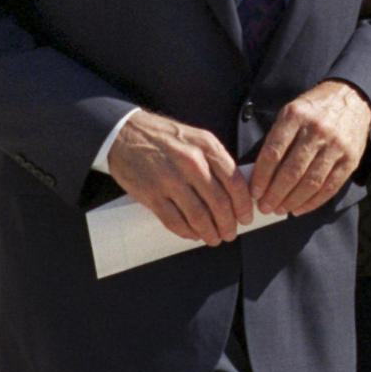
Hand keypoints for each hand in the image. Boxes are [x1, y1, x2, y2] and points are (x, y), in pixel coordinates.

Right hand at [107, 110, 253, 245]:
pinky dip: (188, 233)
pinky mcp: (151, 194)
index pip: (234, 181)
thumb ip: (215, 159)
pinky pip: (175, 222)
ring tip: (214, 238)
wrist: (124, 133)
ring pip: (199, 217)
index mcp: (206, 145)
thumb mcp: (195, 137)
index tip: (246, 216)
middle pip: (219, 203)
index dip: (243, 204)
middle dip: (229, 224)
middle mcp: (190, 162)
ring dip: (211, 233)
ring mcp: (170, 179)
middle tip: (231, 233)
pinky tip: (193, 234)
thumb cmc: (163, 137)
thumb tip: (235, 189)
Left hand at [250, 80, 370, 216]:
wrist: (352, 98)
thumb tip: (260, 174)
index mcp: (295, 115)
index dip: (262, 176)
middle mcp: (316, 130)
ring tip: (280, 209)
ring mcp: (335, 145)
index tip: (254, 192)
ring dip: (292, 201)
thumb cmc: (313, 110)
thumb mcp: (292, 112)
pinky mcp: (350, 159)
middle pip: (291, 171)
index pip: (273, 152)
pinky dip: (313, 202)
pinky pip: (329, 187)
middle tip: (265, 207)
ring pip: (310, 182)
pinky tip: (300, 208)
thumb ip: (277, 138)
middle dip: (275, 194)